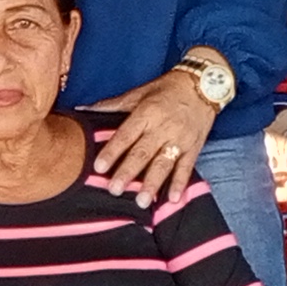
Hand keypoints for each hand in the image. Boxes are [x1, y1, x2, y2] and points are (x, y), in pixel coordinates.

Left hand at [89, 70, 217, 206]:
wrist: (204, 84)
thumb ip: (111, 105)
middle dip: (128, 172)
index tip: (99, 167)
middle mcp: (163, 127)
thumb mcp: (138, 93)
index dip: (112, 151)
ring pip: (164, 164)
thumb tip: (82, 110)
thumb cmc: (166, 89)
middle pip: (143, 153)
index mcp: (147, 113)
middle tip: (115, 190)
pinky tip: (172, 199)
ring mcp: (180, 139)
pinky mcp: (194, 147)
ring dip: (152, 183)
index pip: (126, 135)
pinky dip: (179, 184)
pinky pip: (186, 167)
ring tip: (142, 201)